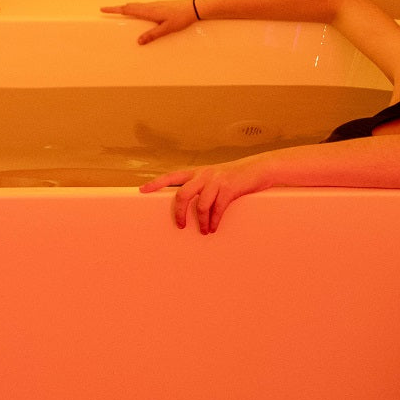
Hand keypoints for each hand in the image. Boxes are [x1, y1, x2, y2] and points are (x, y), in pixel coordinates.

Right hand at [99, 0, 197, 44]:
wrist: (194, 7)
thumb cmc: (181, 17)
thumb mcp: (166, 29)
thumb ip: (152, 35)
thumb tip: (139, 41)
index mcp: (148, 11)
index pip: (127, 10)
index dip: (114, 10)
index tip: (103, 9)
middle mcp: (150, 6)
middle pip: (129, 6)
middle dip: (117, 8)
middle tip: (107, 10)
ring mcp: (154, 5)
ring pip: (136, 5)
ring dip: (126, 7)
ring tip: (119, 11)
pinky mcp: (159, 5)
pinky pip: (143, 6)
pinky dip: (135, 8)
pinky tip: (138, 12)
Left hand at [140, 157, 268, 233]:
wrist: (257, 168)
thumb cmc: (233, 176)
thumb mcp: (213, 177)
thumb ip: (200, 186)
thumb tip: (187, 206)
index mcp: (196, 172)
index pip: (171, 176)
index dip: (156, 183)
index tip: (142, 190)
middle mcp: (203, 174)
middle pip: (182, 194)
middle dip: (179, 212)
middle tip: (181, 226)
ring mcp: (216, 181)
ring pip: (200, 205)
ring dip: (201, 222)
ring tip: (204, 231)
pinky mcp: (228, 188)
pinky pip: (217, 209)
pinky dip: (214, 221)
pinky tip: (214, 227)